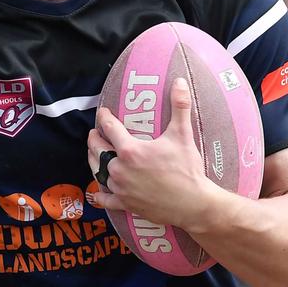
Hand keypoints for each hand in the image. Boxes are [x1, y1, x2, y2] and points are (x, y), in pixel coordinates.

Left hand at [86, 78, 219, 230]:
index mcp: (130, 150)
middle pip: (97, 149)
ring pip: (98, 172)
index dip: (104, 117)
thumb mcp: (183, 135)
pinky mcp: (125, 204)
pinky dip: (100, 195)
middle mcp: (119, 169)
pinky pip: (105, 199)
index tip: (103, 112)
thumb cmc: (187, 170)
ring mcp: (120, 188)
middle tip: (95, 132)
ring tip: (94, 154)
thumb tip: (180, 82)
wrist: (193, 204)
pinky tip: (96, 193)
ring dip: (94, 161)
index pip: (109, 128)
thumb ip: (180, 106)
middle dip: (94, 138)